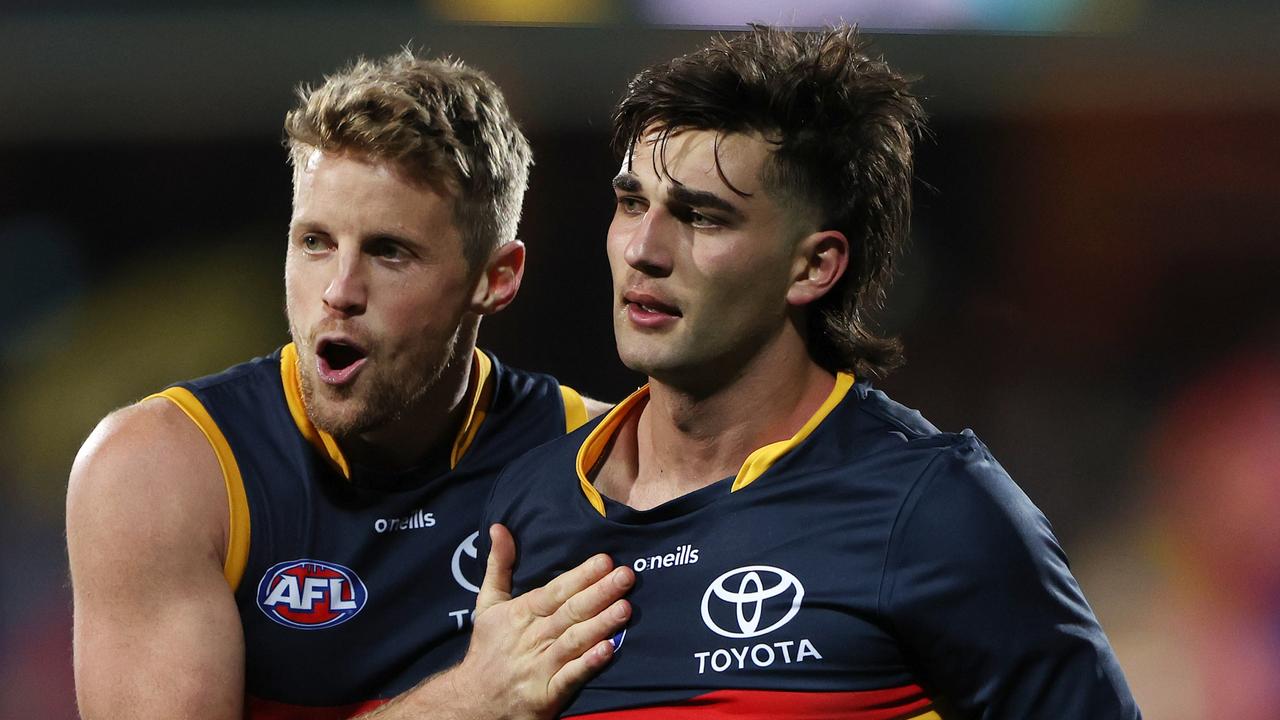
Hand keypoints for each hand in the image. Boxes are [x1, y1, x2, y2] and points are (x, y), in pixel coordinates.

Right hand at [454, 523, 632, 718]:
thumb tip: (500, 527)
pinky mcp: (545, 695)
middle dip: (599, 593)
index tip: (605, 560)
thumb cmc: (489, 647)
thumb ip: (499, 565)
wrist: (471, 701)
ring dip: (600, 625)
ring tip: (625, 608)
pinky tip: (608, 650)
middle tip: (626, 576)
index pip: (556, 591)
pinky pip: (569, 678)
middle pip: (570, 612)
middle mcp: (532, 637)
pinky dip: (587, 664)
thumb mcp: (488, 604)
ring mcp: (539, 667)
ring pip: (573, 642)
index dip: (581, 576)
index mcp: (522, 613)